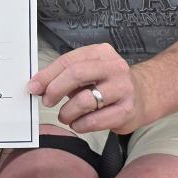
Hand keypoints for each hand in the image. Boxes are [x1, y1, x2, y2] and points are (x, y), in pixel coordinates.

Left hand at [29, 44, 151, 134]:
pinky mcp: (126, 111)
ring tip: (66, 116)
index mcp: (101, 53)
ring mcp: (123, 89)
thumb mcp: (87, 74)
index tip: (33, 88)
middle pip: (76, 74)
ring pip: (84, 101)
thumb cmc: (106, 85)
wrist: (144, 97)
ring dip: (67, 112)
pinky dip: (79, 125)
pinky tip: (79, 124)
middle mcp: (115, 67)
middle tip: (47, 102)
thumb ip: (63, 76)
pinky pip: (93, 121)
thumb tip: (36, 86)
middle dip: (55, 90)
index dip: (47, 75)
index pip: (69, 61)